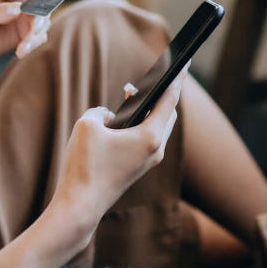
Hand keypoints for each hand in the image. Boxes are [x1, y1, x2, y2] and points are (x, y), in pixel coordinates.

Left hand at [0, 0, 70, 63]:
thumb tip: (19, 10)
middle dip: (48, 7)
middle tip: (35, 22)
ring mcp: (28, 14)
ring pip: (45, 19)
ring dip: (35, 32)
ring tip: (23, 46)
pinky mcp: (27, 31)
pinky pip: (39, 36)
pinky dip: (32, 44)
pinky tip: (20, 51)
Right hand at [45, 67, 186, 242]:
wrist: (80, 206)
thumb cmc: (84, 166)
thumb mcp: (87, 125)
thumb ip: (100, 112)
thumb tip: (109, 118)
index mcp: (150, 136)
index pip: (169, 98)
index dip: (177, 77)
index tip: (186, 61)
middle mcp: (156, 149)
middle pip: (168, 113)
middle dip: (159, 93)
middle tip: (146, 78)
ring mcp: (148, 161)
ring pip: (157, 127)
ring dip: (148, 110)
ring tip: (129, 94)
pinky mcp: (138, 169)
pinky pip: (146, 139)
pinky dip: (139, 125)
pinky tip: (121, 120)